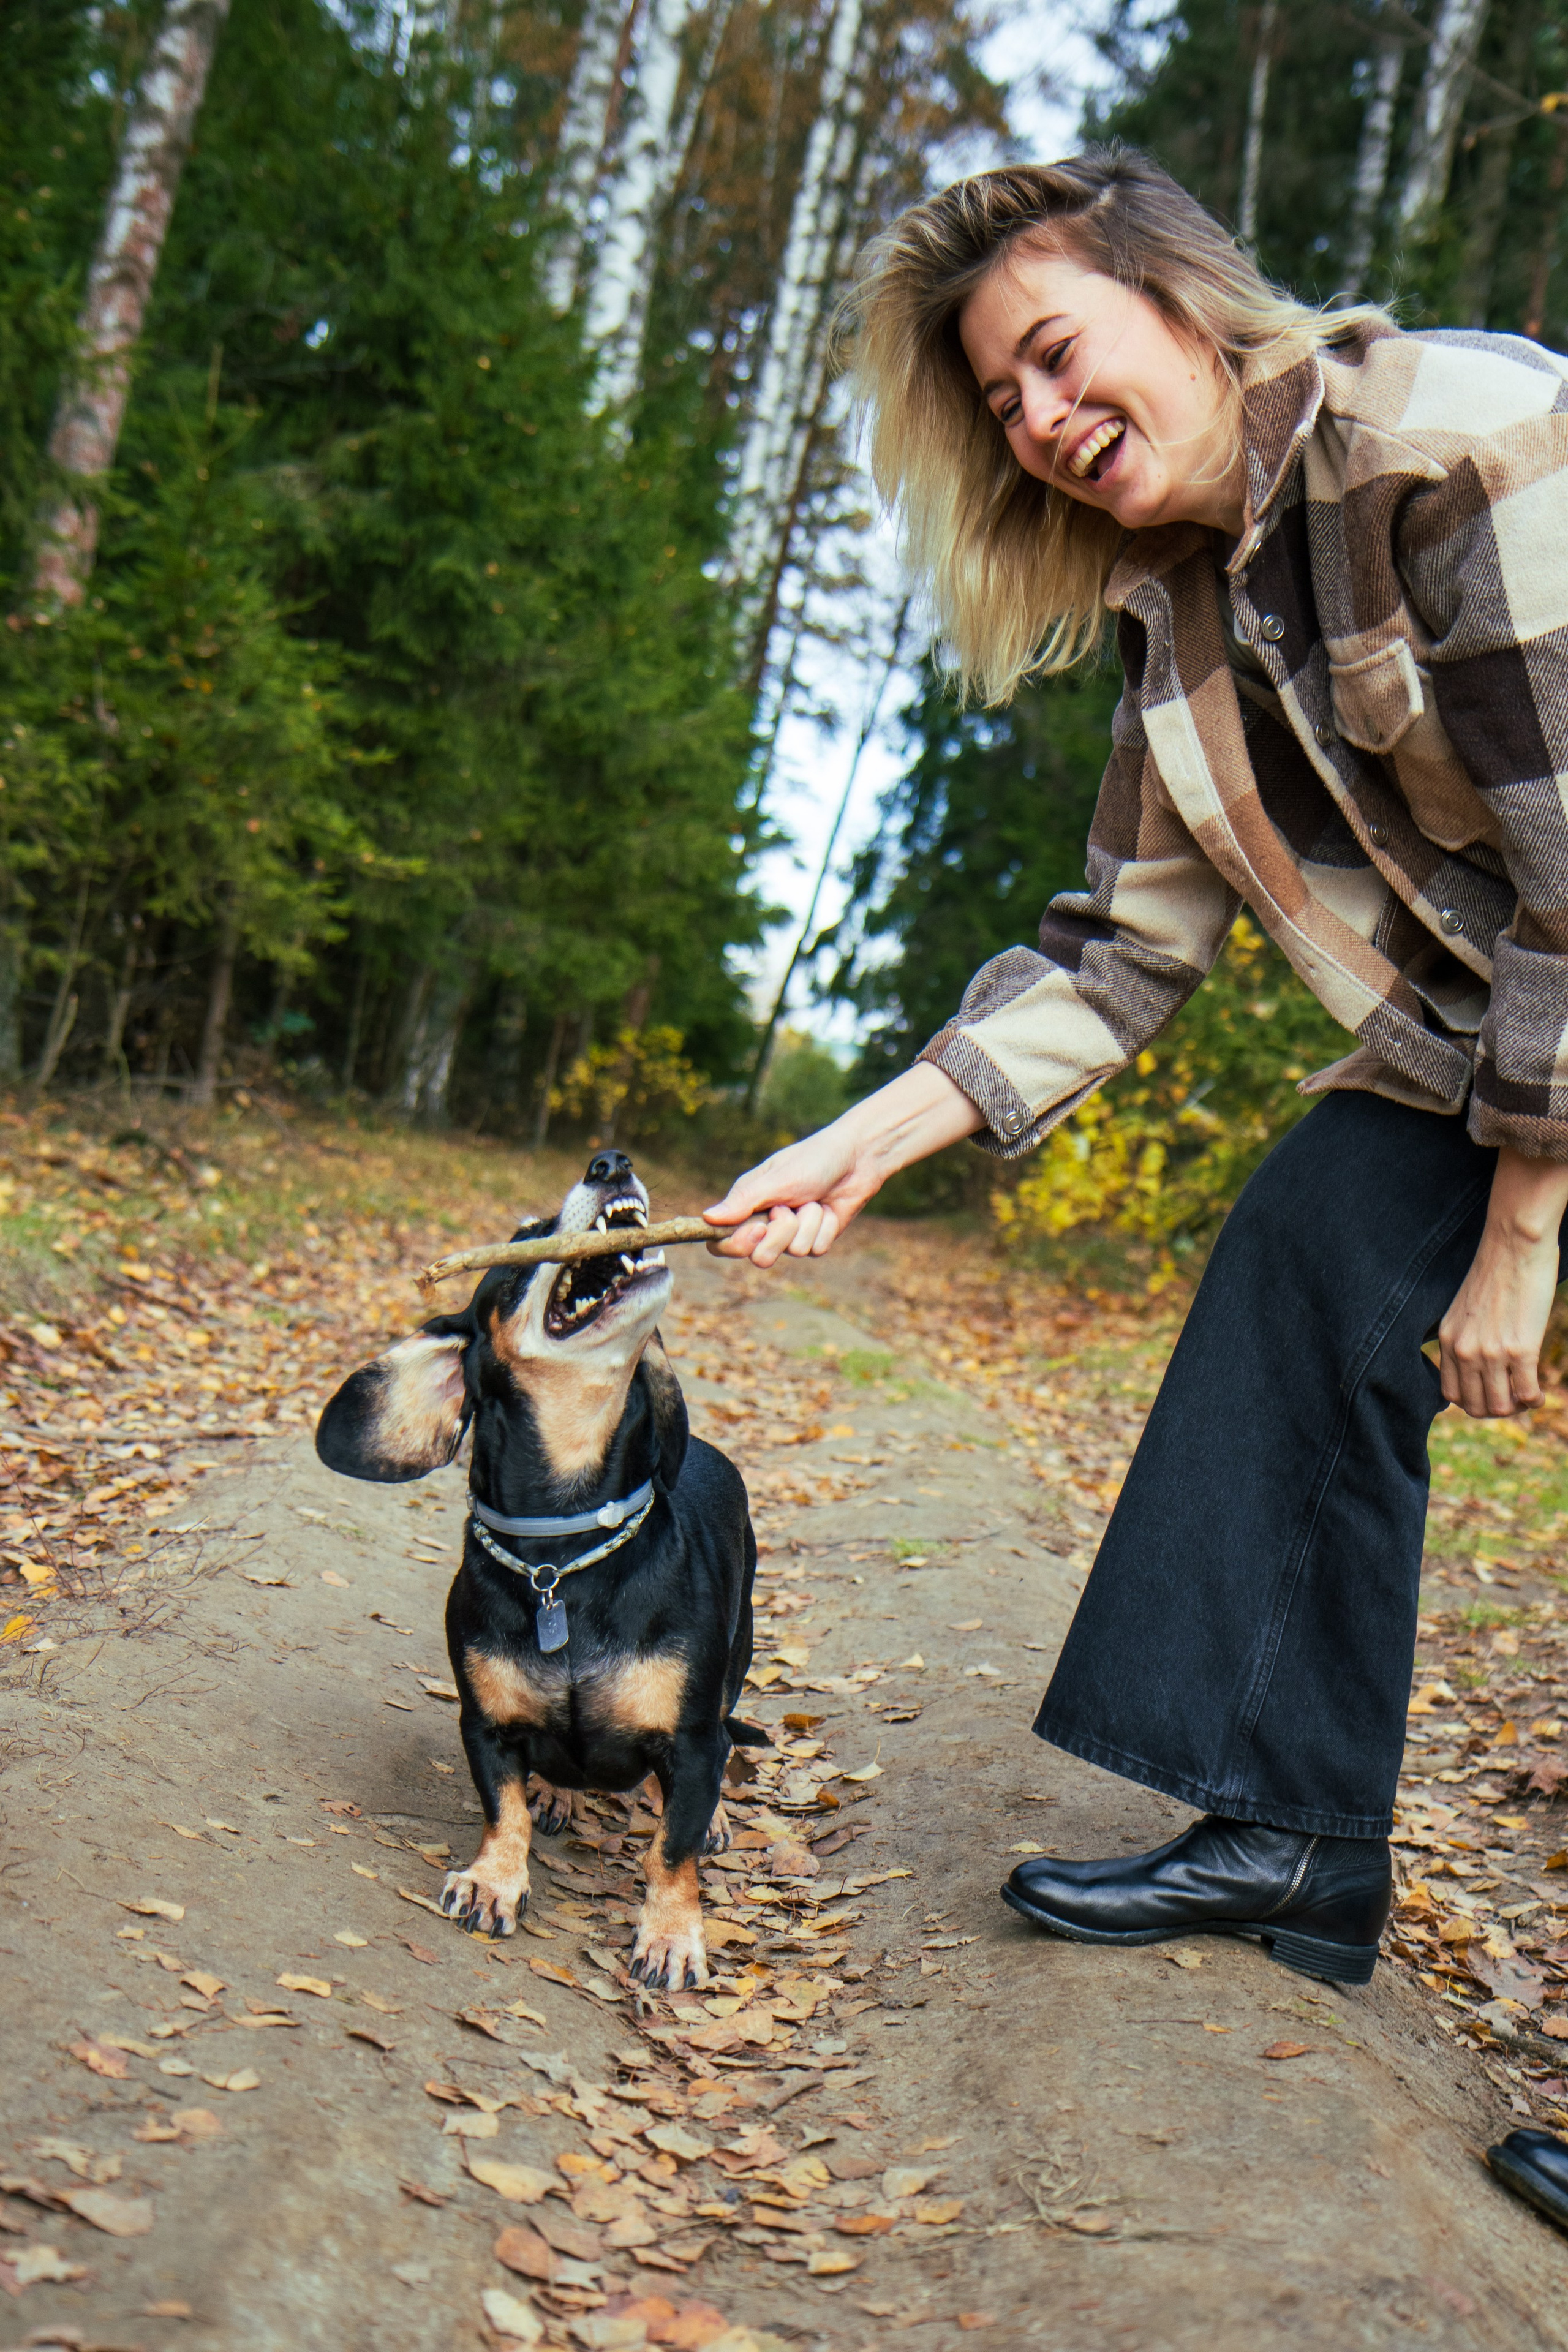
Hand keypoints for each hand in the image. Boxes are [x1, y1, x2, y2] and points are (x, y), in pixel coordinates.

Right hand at [705, 1063, 983, 1268]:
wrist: (856, 1157)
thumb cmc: (812, 1160)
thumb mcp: (776, 1179)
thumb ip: (743, 1201)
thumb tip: (707, 1217)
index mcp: (747, 1206)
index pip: (723, 1243)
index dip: (735, 1245)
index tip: (757, 1228)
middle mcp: (767, 1224)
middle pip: (760, 1257)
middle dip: (779, 1235)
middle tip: (788, 1210)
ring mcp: (793, 1235)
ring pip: (794, 1252)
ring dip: (808, 1224)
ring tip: (813, 1199)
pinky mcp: (817, 1239)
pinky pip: (817, 1249)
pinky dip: (825, 1227)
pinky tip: (829, 1208)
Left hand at [1438, 1148, 1567, 1416]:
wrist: (1514, 1245)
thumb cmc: (1496, 1273)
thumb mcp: (1465, 1310)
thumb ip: (1465, 1338)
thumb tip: (1476, 1366)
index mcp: (1449, 1340)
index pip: (1451, 1394)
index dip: (1473, 1403)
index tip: (1491, 1396)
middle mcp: (1464, 1350)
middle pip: (1474, 1406)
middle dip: (1496, 1410)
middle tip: (1514, 1400)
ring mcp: (1491, 1352)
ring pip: (1499, 1407)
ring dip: (1516, 1408)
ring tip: (1527, 1396)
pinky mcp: (1520, 1349)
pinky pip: (1525, 1393)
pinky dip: (1533, 1400)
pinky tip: (1539, 1393)